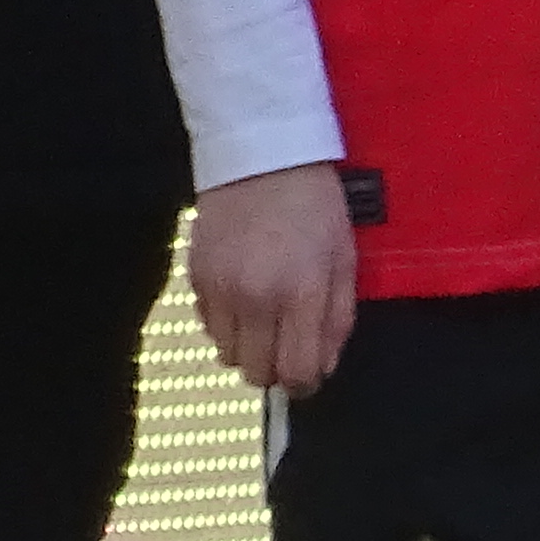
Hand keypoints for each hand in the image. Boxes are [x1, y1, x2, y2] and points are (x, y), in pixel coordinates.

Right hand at [190, 162, 358, 392]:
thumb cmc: (314, 205)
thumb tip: (323, 367)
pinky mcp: (195, 278)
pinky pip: (206, 326)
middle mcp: (256, 299)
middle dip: (275, 370)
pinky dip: (225, 324)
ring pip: (227, 356)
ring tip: (264, 320)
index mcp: (301, 293)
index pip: (297, 372)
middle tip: (287, 347)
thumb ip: (338, 319)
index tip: (309, 375)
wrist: (262, 157)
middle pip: (256, 373)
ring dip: (247, 349)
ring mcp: (220, 290)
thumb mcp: (344, 259)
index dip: (306, 384)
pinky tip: (241, 298)